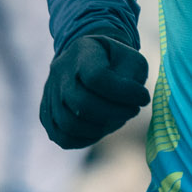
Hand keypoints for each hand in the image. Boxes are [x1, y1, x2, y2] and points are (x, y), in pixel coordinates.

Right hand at [39, 32, 149, 149]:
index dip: (124, 93)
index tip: (144, 97)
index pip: (97, 77)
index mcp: (81, 52)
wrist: (88, 59)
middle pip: (81, 103)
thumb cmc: (115, 61)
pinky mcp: (47, 114)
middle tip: (133, 111)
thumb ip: (132, 77)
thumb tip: (130, 101)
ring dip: (101, 128)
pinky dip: (85, 139)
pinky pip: (62, 137)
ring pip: (69, 123)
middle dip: (115, 113)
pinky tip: (102, 128)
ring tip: (118, 119)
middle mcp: (60, 72)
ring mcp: (50, 93)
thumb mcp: (131, 58)